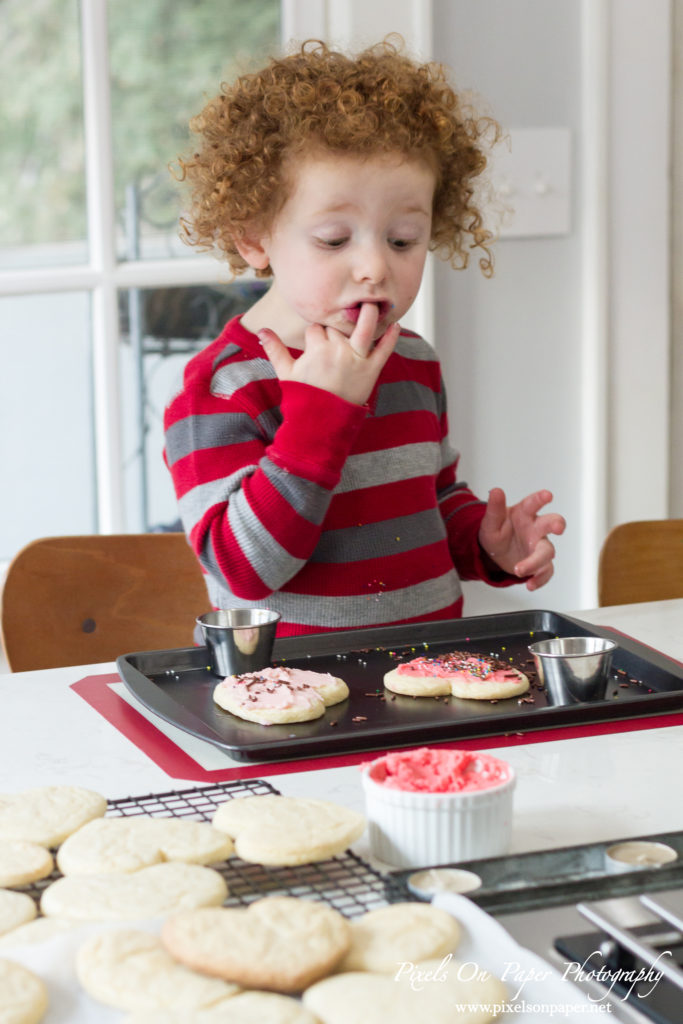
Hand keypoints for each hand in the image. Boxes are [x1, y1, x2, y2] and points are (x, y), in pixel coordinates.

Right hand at [258, 302, 399, 405]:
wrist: (321, 423)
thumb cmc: (303, 397)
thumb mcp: (286, 373)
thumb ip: (274, 349)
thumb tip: (261, 330)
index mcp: (316, 349)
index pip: (316, 329)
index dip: (315, 335)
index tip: (315, 344)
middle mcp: (337, 350)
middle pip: (337, 328)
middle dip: (335, 331)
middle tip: (335, 343)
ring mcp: (356, 359)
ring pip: (365, 327)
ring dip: (370, 313)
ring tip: (373, 303)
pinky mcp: (371, 371)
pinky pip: (384, 350)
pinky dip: (391, 337)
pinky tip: (395, 324)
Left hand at [478, 488, 565, 590]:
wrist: (494, 553)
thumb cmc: (497, 532)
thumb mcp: (490, 521)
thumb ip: (494, 508)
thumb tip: (496, 491)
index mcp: (524, 514)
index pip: (533, 503)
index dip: (540, 499)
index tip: (547, 495)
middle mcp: (536, 528)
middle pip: (551, 524)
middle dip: (556, 524)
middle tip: (558, 527)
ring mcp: (539, 546)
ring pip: (547, 552)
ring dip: (536, 561)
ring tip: (520, 569)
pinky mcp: (540, 563)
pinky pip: (546, 571)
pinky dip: (540, 579)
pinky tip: (530, 585)